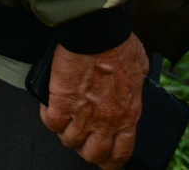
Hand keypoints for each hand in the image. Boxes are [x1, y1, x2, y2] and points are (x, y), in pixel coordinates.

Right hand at [40, 36, 147, 169]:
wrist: (98, 32)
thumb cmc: (119, 43)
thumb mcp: (141, 66)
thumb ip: (140, 78)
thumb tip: (140, 74)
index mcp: (128, 114)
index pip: (121, 153)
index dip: (111, 161)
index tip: (105, 159)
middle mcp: (106, 120)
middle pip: (92, 154)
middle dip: (86, 149)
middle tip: (82, 138)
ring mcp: (83, 113)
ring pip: (69, 141)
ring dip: (66, 133)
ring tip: (64, 121)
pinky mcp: (61, 101)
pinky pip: (50, 122)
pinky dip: (48, 118)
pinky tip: (49, 108)